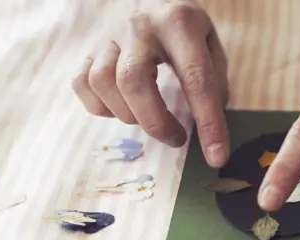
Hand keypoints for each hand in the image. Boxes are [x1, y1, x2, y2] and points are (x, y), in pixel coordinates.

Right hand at [72, 0, 229, 166]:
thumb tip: (211, 122)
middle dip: (157, 123)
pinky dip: (102, 106)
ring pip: (104, 84)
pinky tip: (122, 105)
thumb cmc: (182, 23)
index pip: (196, 79)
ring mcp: (109, 35)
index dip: (208, 123)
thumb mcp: (209, 40)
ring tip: (149, 115)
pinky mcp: (88, 47)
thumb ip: (215, 78)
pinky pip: (82, 84)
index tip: (218, 157)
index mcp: (180, 22)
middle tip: (177, 138)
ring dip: (128, 114)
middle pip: (135, 83)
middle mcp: (140, 25)